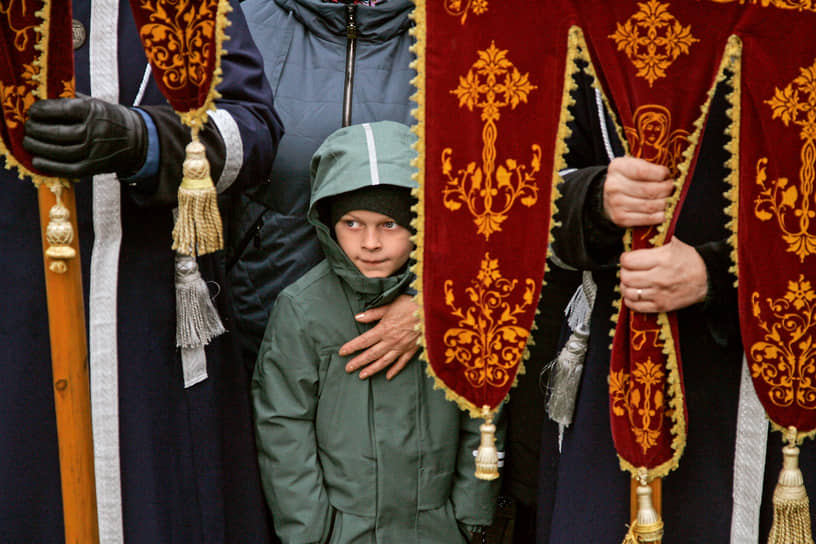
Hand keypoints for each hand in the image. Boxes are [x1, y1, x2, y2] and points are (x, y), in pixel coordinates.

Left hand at [23, 97, 146, 177]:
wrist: (136, 140)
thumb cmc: (109, 119)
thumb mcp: (95, 103)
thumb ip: (70, 101)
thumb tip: (41, 101)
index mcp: (94, 111)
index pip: (61, 109)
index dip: (42, 111)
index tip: (32, 111)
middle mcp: (95, 131)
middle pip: (58, 133)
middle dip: (37, 130)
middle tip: (28, 128)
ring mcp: (95, 151)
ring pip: (60, 152)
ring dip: (39, 148)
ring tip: (28, 143)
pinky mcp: (94, 167)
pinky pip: (69, 169)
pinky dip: (51, 166)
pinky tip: (38, 161)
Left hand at [339, 294, 419, 379]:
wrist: (431, 310)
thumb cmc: (411, 304)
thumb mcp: (390, 304)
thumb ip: (373, 313)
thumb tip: (357, 317)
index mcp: (384, 329)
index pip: (363, 340)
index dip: (352, 347)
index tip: (342, 352)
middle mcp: (391, 341)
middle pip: (371, 354)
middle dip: (358, 362)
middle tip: (348, 368)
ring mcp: (402, 347)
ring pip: (384, 361)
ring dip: (372, 369)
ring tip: (362, 375)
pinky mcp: (412, 349)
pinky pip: (402, 363)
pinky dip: (394, 370)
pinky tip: (388, 376)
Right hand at [603, 156, 673, 227]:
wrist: (608, 196)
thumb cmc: (627, 178)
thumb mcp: (632, 164)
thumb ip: (648, 166)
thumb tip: (670, 175)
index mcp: (618, 168)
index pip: (642, 171)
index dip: (660, 174)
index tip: (667, 174)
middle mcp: (614, 186)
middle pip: (648, 190)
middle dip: (666, 189)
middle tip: (672, 188)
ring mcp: (616, 204)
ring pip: (650, 205)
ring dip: (665, 203)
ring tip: (668, 198)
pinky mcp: (620, 218)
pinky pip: (646, 218)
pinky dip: (660, 216)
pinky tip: (664, 211)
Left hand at [620, 237, 708, 312]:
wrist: (708, 278)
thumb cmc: (690, 260)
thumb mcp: (674, 244)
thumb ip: (654, 241)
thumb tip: (636, 238)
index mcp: (662, 259)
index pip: (628, 261)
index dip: (625, 258)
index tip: (627, 258)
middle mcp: (659, 278)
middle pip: (626, 277)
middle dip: (624, 272)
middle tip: (628, 270)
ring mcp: (659, 294)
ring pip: (628, 292)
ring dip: (626, 286)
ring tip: (630, 282)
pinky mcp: (661, 306)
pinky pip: (636, 306)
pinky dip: (630, 300)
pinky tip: (634, 293)